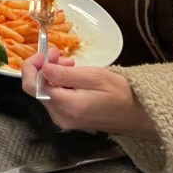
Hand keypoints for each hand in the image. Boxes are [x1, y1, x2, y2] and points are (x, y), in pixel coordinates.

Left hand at [20, 49, 156, 139]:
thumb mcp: (94, 77)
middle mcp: (61, 116)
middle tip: (60, 53)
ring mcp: (65, 120)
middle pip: (37, 88)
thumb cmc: (122, 93)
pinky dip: (59, 83)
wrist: (140, 115)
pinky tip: (72, 75)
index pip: (32, 86)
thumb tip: (42, 68)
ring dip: (52, 73)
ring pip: (46, 92)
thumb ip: (65, 74)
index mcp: (66, 106)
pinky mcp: (70, 118)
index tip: (44, 53)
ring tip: (70, 62)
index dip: (32, 66)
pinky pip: (55, 98)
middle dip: (44, 67)